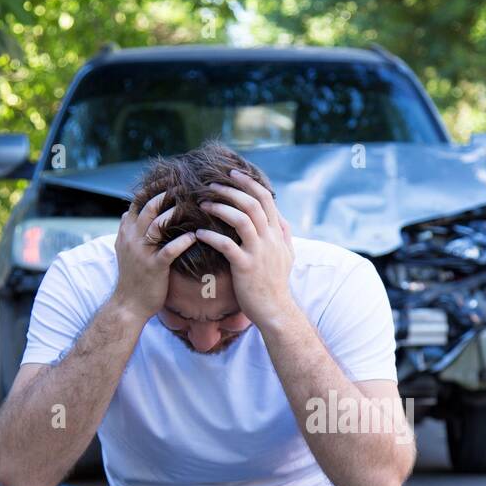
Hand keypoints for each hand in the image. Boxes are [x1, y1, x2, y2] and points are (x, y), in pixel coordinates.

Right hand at [110, 190, 195, 319]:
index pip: (138, 201)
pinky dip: (183, 241)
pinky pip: (169, 250)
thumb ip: (129, 230)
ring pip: (158, 224)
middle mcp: (132, 238)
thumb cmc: (134, 276)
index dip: (154, 187)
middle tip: (186, 184)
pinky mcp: (154, 267)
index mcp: (126, 231)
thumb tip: (130, 212)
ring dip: (176, 212)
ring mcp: (142, 252)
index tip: (170, 177)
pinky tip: (196, 235)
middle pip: (149, 207)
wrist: (129, 304)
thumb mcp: (125, 249)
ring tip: (194, 204)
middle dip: (168, 193)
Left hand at [194, 168, 295, 325]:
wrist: (275, 311)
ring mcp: (258, 252)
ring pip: (242, 219)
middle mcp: (270, 239)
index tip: (233, 174)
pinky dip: (212, 236)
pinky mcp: (245, 267)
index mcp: (277, 234)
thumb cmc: (276, 284)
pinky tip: (198, 234)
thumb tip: (281, 217)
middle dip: (232, 189)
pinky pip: (227, 245)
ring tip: (203, 204)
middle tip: (212, 184)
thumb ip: (284, 235)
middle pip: (253, 203)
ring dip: (221, 208)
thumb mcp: (287, 256)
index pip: (266, 199)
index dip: (249, 183)